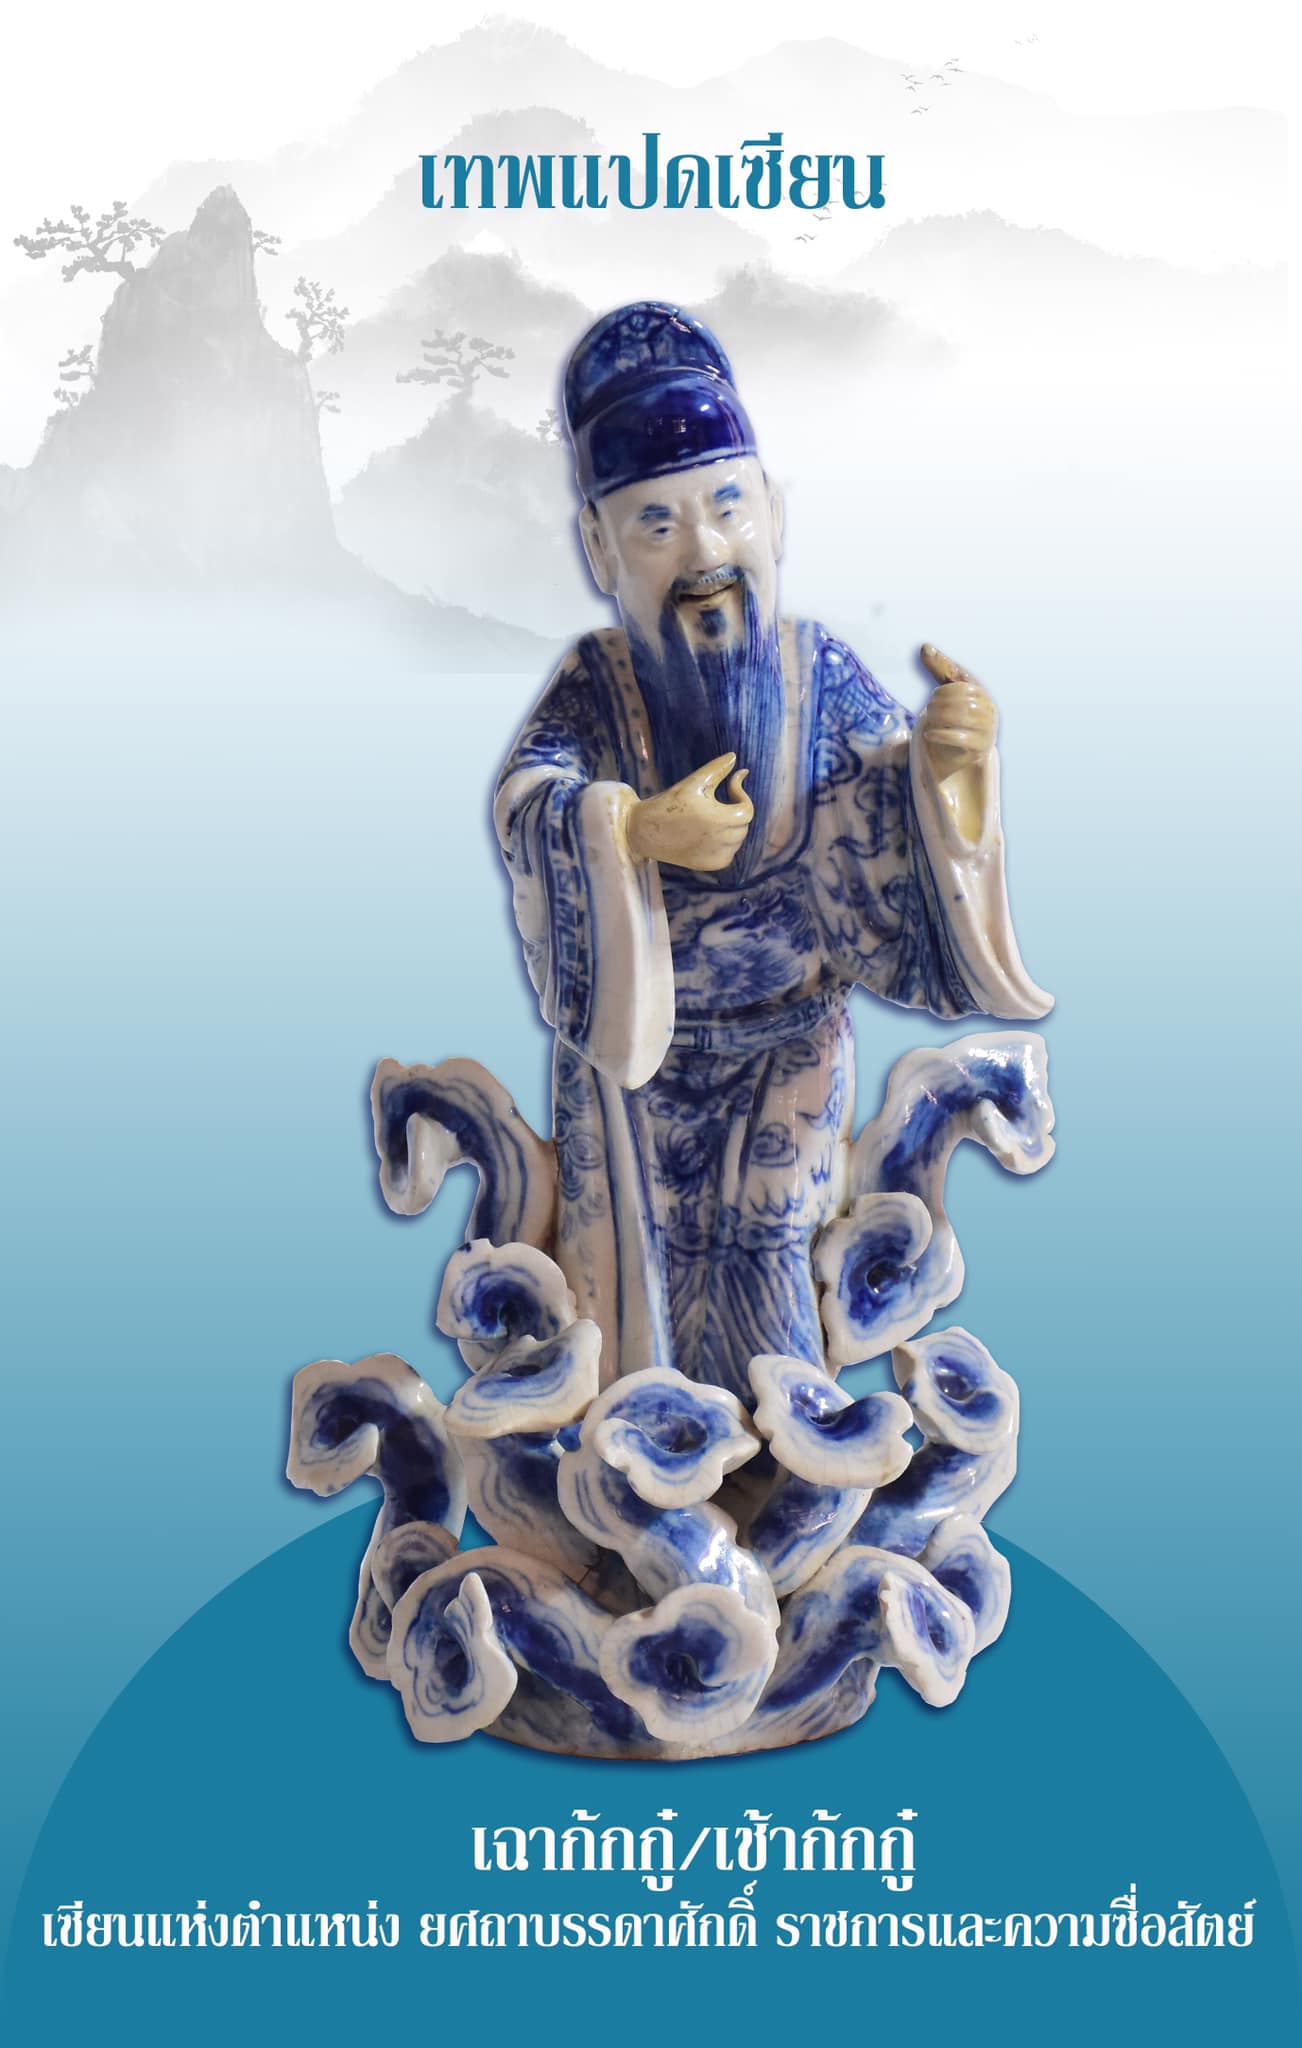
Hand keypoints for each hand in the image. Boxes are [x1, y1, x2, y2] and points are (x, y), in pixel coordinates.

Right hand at [626, 752, 753, 871]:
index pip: (747, 810)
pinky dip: (725, 843)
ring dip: (731, 826)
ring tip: (710, 815)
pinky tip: (708, 833)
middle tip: (717, 799)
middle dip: (735, 809)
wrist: (644, 831)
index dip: (741, 795)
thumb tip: (734, 756)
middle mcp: (720, 842)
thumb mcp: (693, 782)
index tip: (731, 783)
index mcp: (718, 820)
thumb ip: (716, 769)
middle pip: (743, 825)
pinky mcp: (709, 865)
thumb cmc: (668, 803)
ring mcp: (715, 857)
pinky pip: (729, 853)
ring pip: (737, 839)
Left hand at [917, 643, 997, 779]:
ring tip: (927, 719)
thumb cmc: (957, 714)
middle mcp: (988, 708)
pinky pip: (960, 737)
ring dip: (939, 717)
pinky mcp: (980, 746)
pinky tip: (928, 733)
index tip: (935, 692)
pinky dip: (941, 734)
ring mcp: (987, 728)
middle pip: (962, 697)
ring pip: (961, 716)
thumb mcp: (950, 690)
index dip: (946, 685)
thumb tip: (925, 646)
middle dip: (941, 702)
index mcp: (981, 692)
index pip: (964, 679)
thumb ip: (940, 668)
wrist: (967, 751)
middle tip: (929, 707)